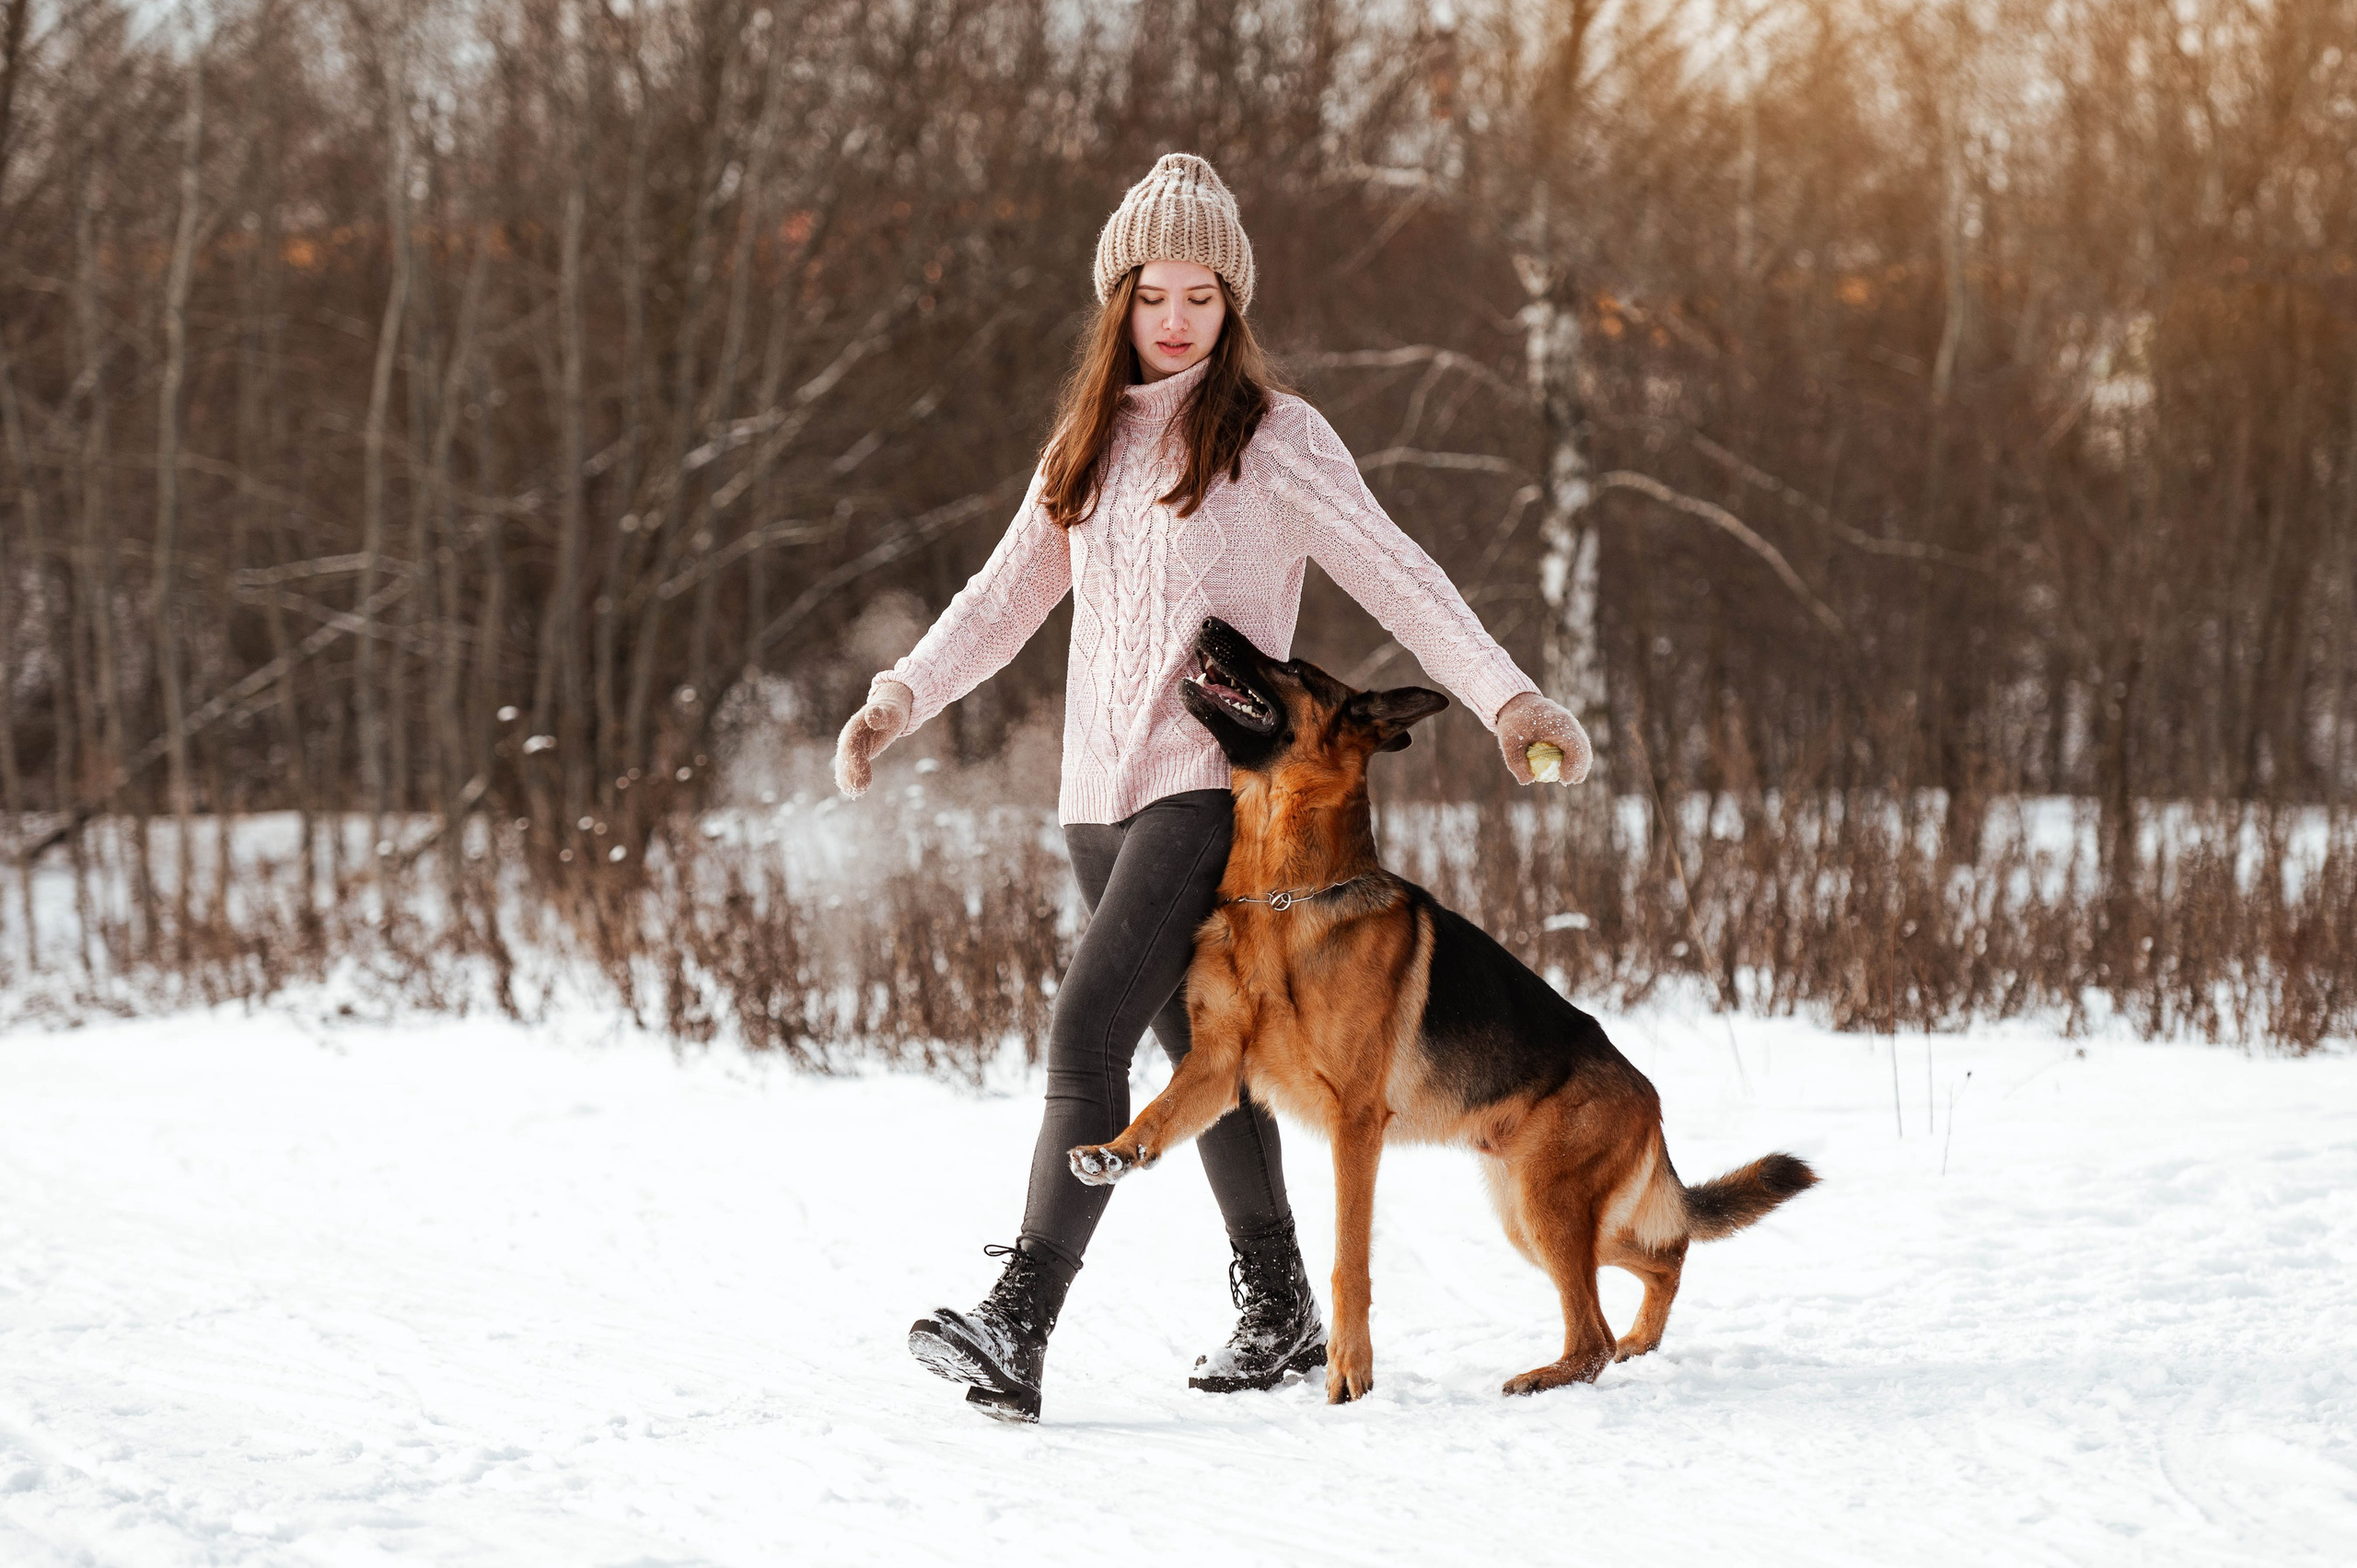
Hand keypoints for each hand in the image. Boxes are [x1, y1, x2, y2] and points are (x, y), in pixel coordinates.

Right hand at [833, 679, 913, 796]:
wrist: (888, 711)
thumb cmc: (891, 712)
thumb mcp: (890, 712)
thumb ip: (880, 715)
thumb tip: (872, 715)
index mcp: (853, 729)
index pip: (849, 748)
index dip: (854, 763)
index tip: (864, 778)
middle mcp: (848, 739)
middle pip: (844, 759)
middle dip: (850, 774)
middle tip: (860, 789)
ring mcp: (850, 748)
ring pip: (844, 766)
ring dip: (848, 780)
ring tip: (856, 792)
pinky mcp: (855, 755)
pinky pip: (849, 769)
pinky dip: (851, 780)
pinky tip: (854, 792)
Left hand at [1497, 691, 1591, 785]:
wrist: (1517, 701)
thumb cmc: (1514, 722)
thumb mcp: (1509, 742)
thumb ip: (1516, 763)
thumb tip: (1528, 781)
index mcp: (1557, 723)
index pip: (1574, 747)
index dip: (1573, 765)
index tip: (1563, 779)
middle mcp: (1569, 722)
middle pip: (1583, 748)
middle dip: (1580, 768)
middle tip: (1568, 781)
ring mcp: (1571, 723)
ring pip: (1583, 746)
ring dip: (1580, 763)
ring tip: (1568, 778)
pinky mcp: (1569, 726)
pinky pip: (1578, 743)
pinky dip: (1576, 756)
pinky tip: (1566, 768)